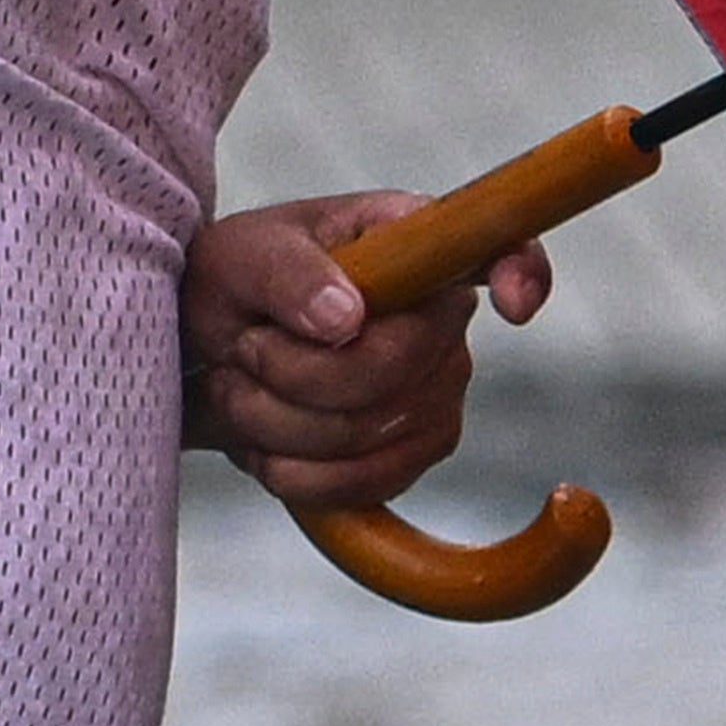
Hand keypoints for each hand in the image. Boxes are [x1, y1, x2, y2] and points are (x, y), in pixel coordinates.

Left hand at [183, 192, 554, 509]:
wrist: (203, 356)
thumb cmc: (234, 284)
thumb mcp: (241, 256)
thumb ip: (288, 274)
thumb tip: (346, 317)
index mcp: (414, 241)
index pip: (499, 247)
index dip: (522, 273)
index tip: (514, 304)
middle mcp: (443, 317)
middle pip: (394, 369)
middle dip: (292, 372)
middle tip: (243, 347)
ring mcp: (438, 389)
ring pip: (367, 434)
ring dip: (276, 422)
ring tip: (242, 386)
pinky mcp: (414, 451)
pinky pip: (363, 483)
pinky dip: (294, 472)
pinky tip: (265, 441)